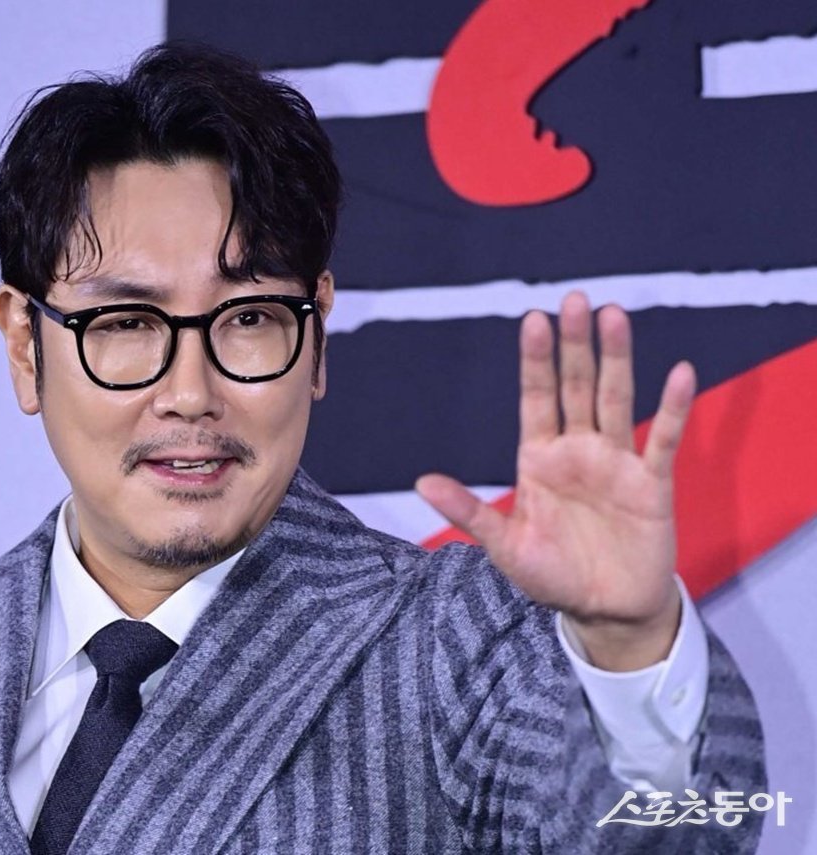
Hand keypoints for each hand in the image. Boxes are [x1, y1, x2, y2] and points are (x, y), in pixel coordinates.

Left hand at [416, 291, 693, 670]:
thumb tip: (421, 483)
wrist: (605, 612)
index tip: (532, 319)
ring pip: (616, 400)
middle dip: (575, 345)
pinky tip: (678, 372)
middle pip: (576, 387)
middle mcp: (577, 450)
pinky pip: (663, 439)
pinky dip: (672, 408)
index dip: (535, 361)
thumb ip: (469, 512)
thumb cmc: (551, 576)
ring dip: (616, 359)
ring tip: (613, 315)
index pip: (535, 398)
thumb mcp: (504, 546)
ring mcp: (616, 462)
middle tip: (575, 299)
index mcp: (539, 458)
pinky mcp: (651, 483)